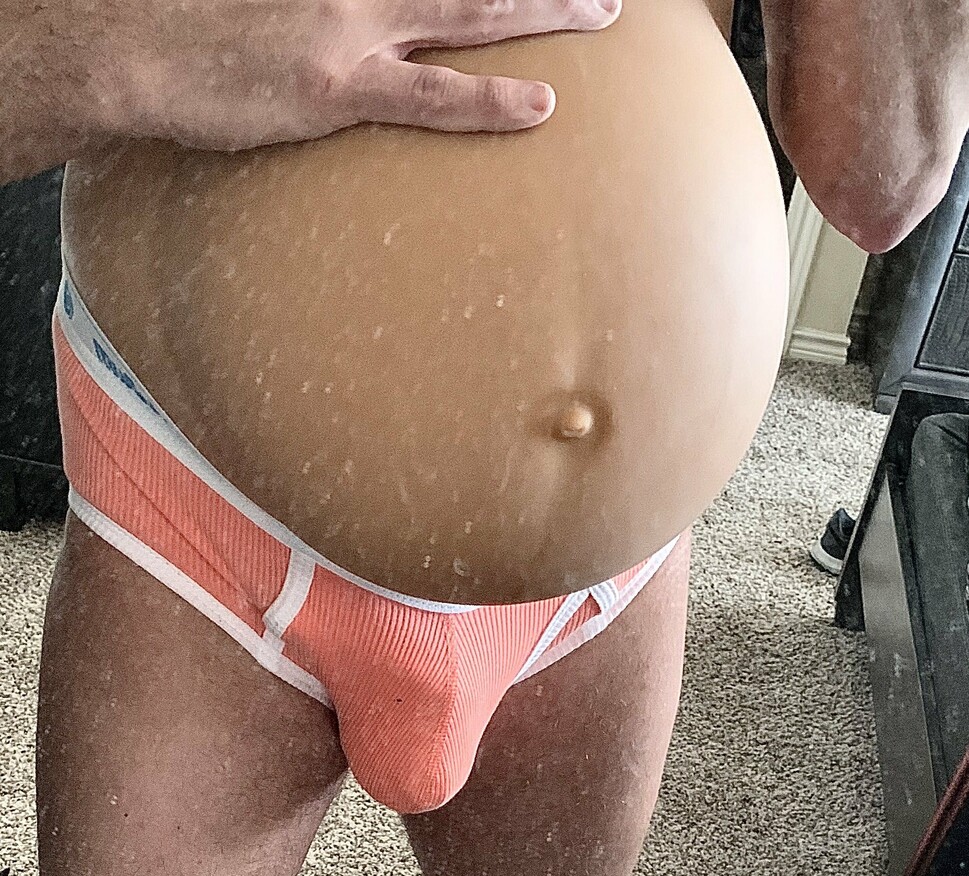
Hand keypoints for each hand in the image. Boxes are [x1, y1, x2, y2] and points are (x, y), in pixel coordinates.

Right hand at [30, 0, 620, 161]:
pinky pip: (432, 95)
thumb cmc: (188, 20)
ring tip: (599, 11)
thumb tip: (370, 16)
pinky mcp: (336, 87)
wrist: (129, 46)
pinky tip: (541, 105)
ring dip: (540, 7)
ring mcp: (349, 25)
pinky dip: (491, 99)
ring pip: (469, 9)